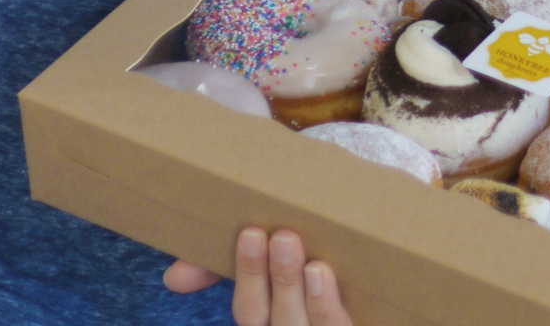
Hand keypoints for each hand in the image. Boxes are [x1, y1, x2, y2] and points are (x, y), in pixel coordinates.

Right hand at [164, 227, 351, 325]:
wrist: (376, 248)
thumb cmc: (307, 244)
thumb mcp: (266, 252)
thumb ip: (218, 263)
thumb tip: (173, 276)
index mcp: (268, 317)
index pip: (250, 311)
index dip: (249, 277)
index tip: (251, 234)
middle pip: (279, 322)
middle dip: (280, 281)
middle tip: (282, 237)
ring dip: (310, 299)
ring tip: (313, 262)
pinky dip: (336, 311)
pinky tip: (332, 282)